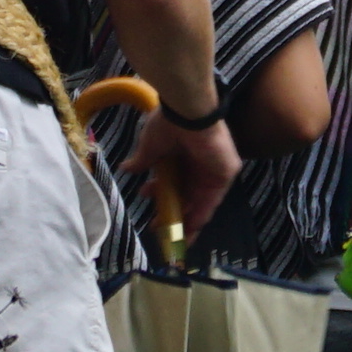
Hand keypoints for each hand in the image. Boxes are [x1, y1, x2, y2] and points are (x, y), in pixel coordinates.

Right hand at [142, 111, 239, 239]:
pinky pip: (213, 200)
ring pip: (201, 203)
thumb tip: (126, 168)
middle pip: (189, 198)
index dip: (166, 204)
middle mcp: (201, 166)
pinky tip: (189, 230)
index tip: (153, 219)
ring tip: (174, 239)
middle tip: (160, 231)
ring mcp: (215, 170)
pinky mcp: (225, 173)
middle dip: (175, 217)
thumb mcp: (150, 146)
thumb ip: (143, 160)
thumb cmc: (169, 124)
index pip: (178, 187)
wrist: (188, 112)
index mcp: (185, 157)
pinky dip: (200, 215)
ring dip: (187, 221)